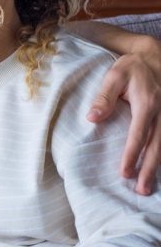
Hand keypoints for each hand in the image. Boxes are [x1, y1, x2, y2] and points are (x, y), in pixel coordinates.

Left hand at [87, 35, 160, 194]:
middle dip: (149, 170)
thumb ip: (104, 97)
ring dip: (157, 168)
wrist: (155, 56)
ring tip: (149, 188)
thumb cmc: (131, 67)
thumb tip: (92, 118)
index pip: (138, 135)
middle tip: (141, 190)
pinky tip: (158, 171)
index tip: (125, 173)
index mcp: (147, 104)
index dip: (131, 155)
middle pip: (156, 147)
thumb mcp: (115, 76)